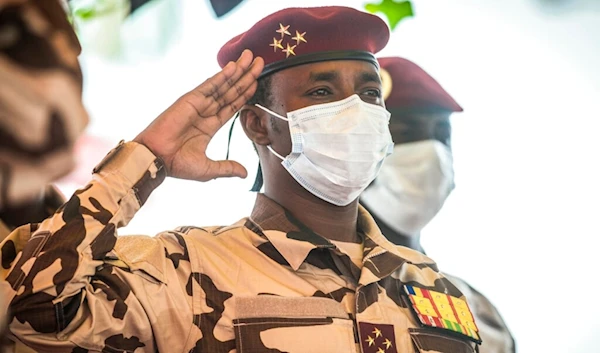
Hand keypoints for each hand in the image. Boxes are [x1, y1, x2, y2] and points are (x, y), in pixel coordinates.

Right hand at [134, 50, 263, 180]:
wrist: (157, 160)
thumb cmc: (177, 165)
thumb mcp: (208, 169)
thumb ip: (227, 168)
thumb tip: (244, 174)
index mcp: (210, 126)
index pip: (232, 106)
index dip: (245, 93)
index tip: (257, 81)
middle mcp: (206, 112)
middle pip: (231, 91)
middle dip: (246, 76)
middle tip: (260, 61)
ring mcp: (198, 105)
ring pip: (223, 85)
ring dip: (238, 71)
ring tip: (251, 57)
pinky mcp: (190, 100)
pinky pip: (210, 86)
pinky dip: (222, 76)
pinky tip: (234, 66)